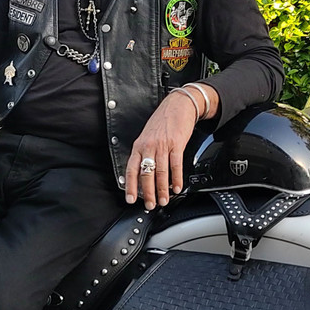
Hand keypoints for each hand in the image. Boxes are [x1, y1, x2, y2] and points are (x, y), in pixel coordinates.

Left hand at [125, 91, 200, 209]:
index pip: (131, 169)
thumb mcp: (147, 136)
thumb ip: (144, 154)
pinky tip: (176, 188)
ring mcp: (162, 145)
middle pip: (146, 174)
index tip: (131, 199)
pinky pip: (175, 165)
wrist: (178, 105)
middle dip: (148, 193)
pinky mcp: (176, 144)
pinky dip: (176, 179)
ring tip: (164, 200)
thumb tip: (142, 174)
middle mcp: (149, 146)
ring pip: (160, 172)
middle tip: (150, 204)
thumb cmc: (162, 121)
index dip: (130, 186)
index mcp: (139, 146)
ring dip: (162, 190)